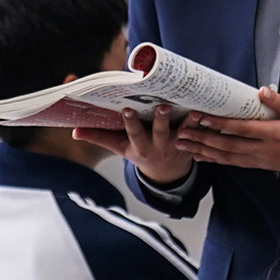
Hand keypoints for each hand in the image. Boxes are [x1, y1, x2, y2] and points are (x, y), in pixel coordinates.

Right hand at [75, 103, 194, 186]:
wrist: (167, 172)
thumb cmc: (140, 152)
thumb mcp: (119, 148)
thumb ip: (98, 137)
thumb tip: (74, 131)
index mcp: (139, 147)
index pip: (133, 134)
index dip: (130, 123)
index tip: (127, 110)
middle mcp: (158, 146)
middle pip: (159, 132)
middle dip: (159, 120)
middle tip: (162, 107)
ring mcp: (176, 144)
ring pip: (182, 132)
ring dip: (187, 122)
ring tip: (192, 110)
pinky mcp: (191, 141)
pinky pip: (198, 131)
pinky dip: (202, 122)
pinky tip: (205, 110)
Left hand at [175, 88, 279, 173]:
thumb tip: (263, 92)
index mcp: (275, 134)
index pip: (242, 129)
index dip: (220, 124)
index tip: (202, 117)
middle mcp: (265, 150)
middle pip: (228, 146)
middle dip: (203, 139)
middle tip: (181, 134)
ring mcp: (262, 160)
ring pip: (228, 158)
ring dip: (204, 152)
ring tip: (184, 146)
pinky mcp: (263, 165)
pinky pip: (235, 163)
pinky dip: (217, 160)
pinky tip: (204, 157)